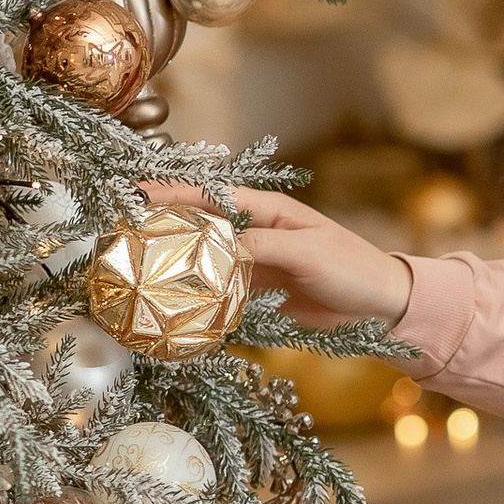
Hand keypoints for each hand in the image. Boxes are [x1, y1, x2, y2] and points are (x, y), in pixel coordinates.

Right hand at [143, 182, 414, 330]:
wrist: (382, 309)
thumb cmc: (353, 269)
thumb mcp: (307, 253)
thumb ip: (260, 247)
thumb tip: (214, 246)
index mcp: (267, 210)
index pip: (210, 195)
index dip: (171, 193)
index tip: (134, 195)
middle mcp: (254, 233)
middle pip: (198, 226)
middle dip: (161, 228)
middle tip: (121, 235)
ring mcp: (252, 264)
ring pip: (203, 260)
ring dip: (174, 265)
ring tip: (134, 269)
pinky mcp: (256, 294)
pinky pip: (218, 292)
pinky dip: (196, 296)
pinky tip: (171, 302)